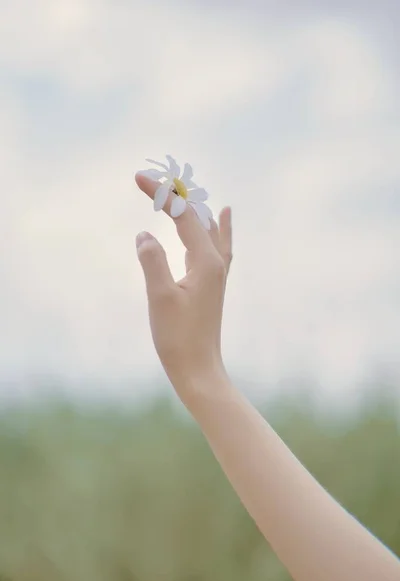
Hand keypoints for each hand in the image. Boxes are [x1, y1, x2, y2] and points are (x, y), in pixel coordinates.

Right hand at [135, 173, 232, 391]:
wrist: (198, 368)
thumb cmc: (178, 337)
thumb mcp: (160, 297)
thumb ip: (152, 261)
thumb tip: (144, 235)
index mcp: (206, 261)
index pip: (182, 215)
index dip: (160, 194)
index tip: (137, 178)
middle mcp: (216, 262)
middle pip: (197, 216)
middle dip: (173, 195)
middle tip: (148, 180)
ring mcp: (217, 272)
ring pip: (207, 227)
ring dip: (190, 206)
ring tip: (181, 189)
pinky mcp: (213, 283)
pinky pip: (218, 243)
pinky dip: (216, 225)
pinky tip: (224, 215)